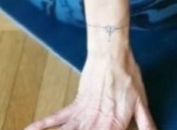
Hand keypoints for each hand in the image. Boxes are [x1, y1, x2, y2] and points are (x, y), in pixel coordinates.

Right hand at [24, 48, 157, 129]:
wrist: (111, 54)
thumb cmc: (128, 76)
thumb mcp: (141, 101)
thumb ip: (146, 123)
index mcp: (115, 126)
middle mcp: (96, 125)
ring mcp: (83, 116)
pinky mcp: (74, 106)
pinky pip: (57, 118)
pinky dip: (43, 125)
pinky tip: (29, 129)